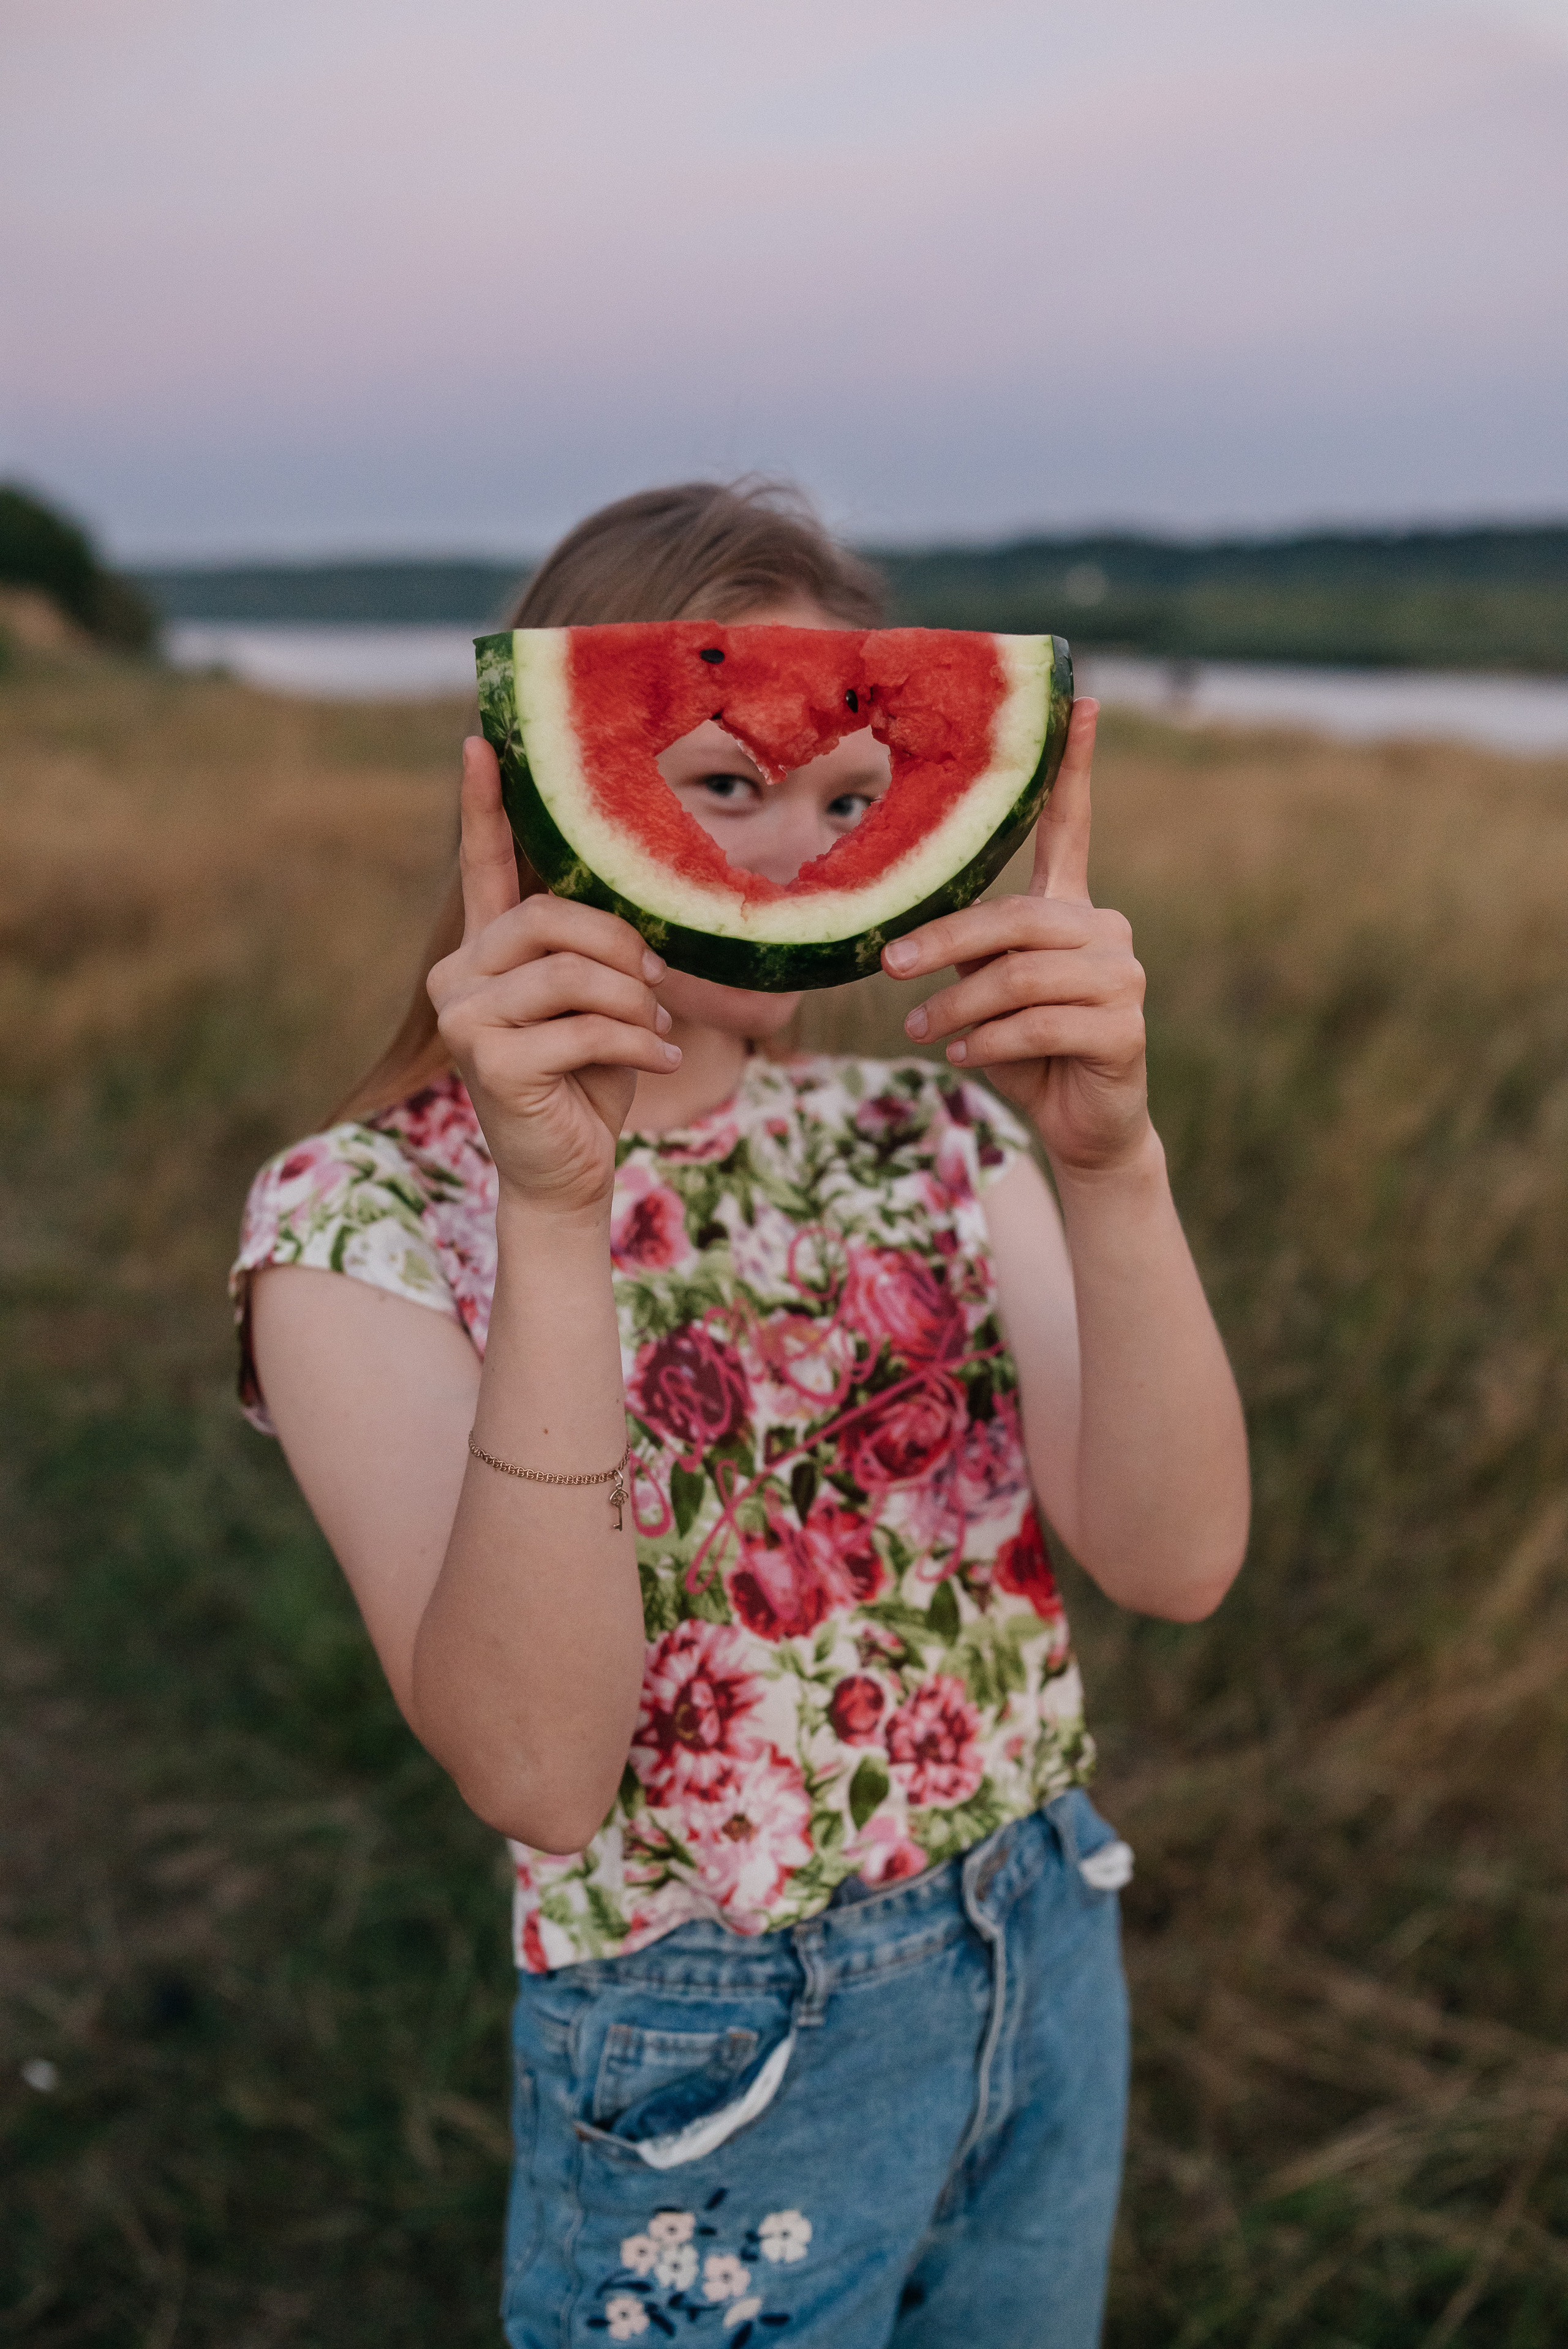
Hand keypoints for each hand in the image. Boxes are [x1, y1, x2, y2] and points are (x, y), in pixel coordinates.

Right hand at [426, 738, 680, 1216]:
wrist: (565, 1171)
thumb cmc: (587, 1084)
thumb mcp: (599, 1005)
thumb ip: (598, 954)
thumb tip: (640, 921)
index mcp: (484, 951)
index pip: (483, 867)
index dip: (482, 805)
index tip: (480, 741)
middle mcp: (457, 973)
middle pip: (549, 915)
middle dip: (620, 949)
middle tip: (655, 989)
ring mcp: (461, 1015)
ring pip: (570, 972)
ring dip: (631, 1005)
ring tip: (652, 1034)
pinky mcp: (485, 1058)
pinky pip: (581, 1026)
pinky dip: (633, 1045)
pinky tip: (656, 1061)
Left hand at [882, 701, 1149, 1174]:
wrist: (1081, 1127)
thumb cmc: (1026, 1052)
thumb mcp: (987, 994)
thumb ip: (969, 954)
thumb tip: (903, 939)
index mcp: (1072, 909)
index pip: (1072, 829)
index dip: (1076, 767)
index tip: (1083, 701)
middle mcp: (1106, 931)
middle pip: (1016, 918)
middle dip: (945, 942)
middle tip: (890, 967)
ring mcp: (1123, 978)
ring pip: (1021, 976)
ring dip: (958, 1005)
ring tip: (919, 1029)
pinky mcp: (1125, 1028)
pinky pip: (1038, 1023)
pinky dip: (988, 1042)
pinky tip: (962, 1057)